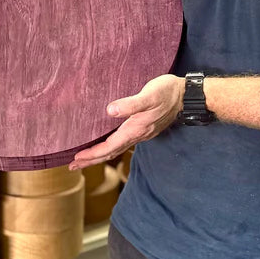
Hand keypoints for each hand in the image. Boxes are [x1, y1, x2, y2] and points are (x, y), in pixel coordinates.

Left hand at [69, 74, 183, 169]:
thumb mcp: (149, 95)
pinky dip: (111, 147)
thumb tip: (110, 111)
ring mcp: (142, 133)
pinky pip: (123, 143)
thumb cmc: (167, 92)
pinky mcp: (145, 128)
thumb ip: (131, 104)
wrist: (186, 95)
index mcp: (135, 129)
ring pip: (117, 149)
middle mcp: (138, 135)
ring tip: (85, 159)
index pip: (109, 147)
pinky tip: (108, 143)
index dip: (92, 154)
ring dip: (100, 155)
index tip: (76, 159)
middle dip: (92, 160)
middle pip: (111, 153)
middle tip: (73, 166)